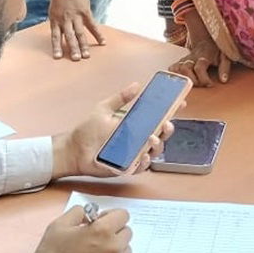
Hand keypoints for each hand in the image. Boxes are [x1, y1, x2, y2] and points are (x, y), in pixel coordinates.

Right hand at [31, 205, 132, 252]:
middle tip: (98, 236)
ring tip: (97, 252)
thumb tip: (86, 213)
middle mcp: (113, 249)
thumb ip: (77, 212)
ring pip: (125, 252)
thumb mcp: (59, 225)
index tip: (102, 220)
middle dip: (114, 231)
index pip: (123, 215)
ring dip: (115, 248)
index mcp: (102, 231)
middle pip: (126, 233)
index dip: (111, 215)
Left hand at [49, 0, 104, 60]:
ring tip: (86, 56)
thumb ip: (58, 21)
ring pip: (80, 33)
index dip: (57, 47)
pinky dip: (97, 34)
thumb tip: (60, 32)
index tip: (58, 57)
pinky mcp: (85, 12)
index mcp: (55, 19)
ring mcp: (76, 16)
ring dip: (83, 45)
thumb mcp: (54, 9)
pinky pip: (92, 25)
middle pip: (69, 37)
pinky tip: (102, 42)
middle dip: (72, 49)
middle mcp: (65, 19)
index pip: (55, 36)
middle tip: (75, 59)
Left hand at [54, 83, 176, 177]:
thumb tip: (137, 85)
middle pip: (161, 135)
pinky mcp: (127, 167)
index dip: (171, 110)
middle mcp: (138, 139)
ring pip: (154, 152)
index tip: (180, 102)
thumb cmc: (88, 130)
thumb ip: (120, 98)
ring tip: (152, 138)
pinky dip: (145, 162)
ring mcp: (134, 154)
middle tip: (167, 123)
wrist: (73, 149)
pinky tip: (144, 156)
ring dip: (157, 145)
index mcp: (136, 124)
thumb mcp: (104, 109)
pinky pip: (141, 167)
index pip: (158, 117)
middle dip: (168, 129)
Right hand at [170, 26, 230, 86]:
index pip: (199, 68)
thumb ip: (224, 68)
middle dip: (192, 80)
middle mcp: (192, 57)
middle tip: (201, 84)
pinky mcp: (180, 61)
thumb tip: (223, 80)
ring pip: (177, 69)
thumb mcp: (225, 57)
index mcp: (204, 55)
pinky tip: (182, 79)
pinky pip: (173, 68)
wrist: (207, 39)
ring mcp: (184, 58)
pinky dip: (175, 75)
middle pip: (185, 69)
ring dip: (184, 79)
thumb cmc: (217, 49)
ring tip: (194, 82)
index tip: (210, 84)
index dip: (204, 79)